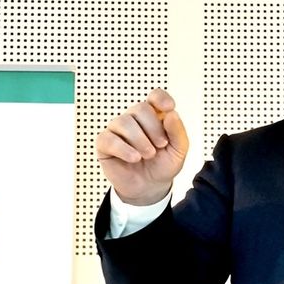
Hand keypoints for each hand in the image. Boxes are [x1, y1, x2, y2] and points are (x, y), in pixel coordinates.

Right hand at [96, 88, 188, 204]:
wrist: (151, 187)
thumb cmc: (163, 165)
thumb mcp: (178, 151)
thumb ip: (177, 132)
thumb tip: (171, 114)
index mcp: (154, 116)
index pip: (155, 96)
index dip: (160, 98)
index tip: (169, 107)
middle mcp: (135, 119)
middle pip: (140, 108)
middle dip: (153, 128)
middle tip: (161, 145)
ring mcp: (118, 130)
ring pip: (124, 122)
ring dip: (140, 140)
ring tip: (148, 155)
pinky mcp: (105, 144)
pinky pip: (109, 139)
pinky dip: (124, 149)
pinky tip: (134, 158)